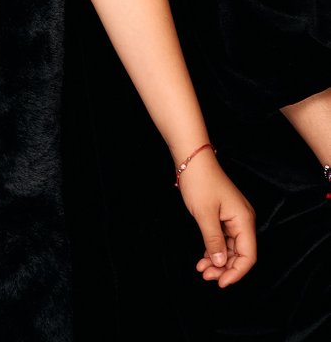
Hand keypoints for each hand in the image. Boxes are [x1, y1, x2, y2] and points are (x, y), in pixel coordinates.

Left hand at [176, 150, 256, 286]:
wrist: (192, 159)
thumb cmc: (200, 182)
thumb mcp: (205, 215)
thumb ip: (214, 241)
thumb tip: (221, 264)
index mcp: (244, 220)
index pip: (248, 255)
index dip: (236, 272)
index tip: (221, 283)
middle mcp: (243, 220)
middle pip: (239, 253)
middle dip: (224, 268)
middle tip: (206, 276)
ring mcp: (234, 218)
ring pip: (230, 248)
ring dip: (217, 261)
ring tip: (202, 270)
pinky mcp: (224, 216)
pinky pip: (223, 239)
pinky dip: (214, 250)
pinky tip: (203, 259)